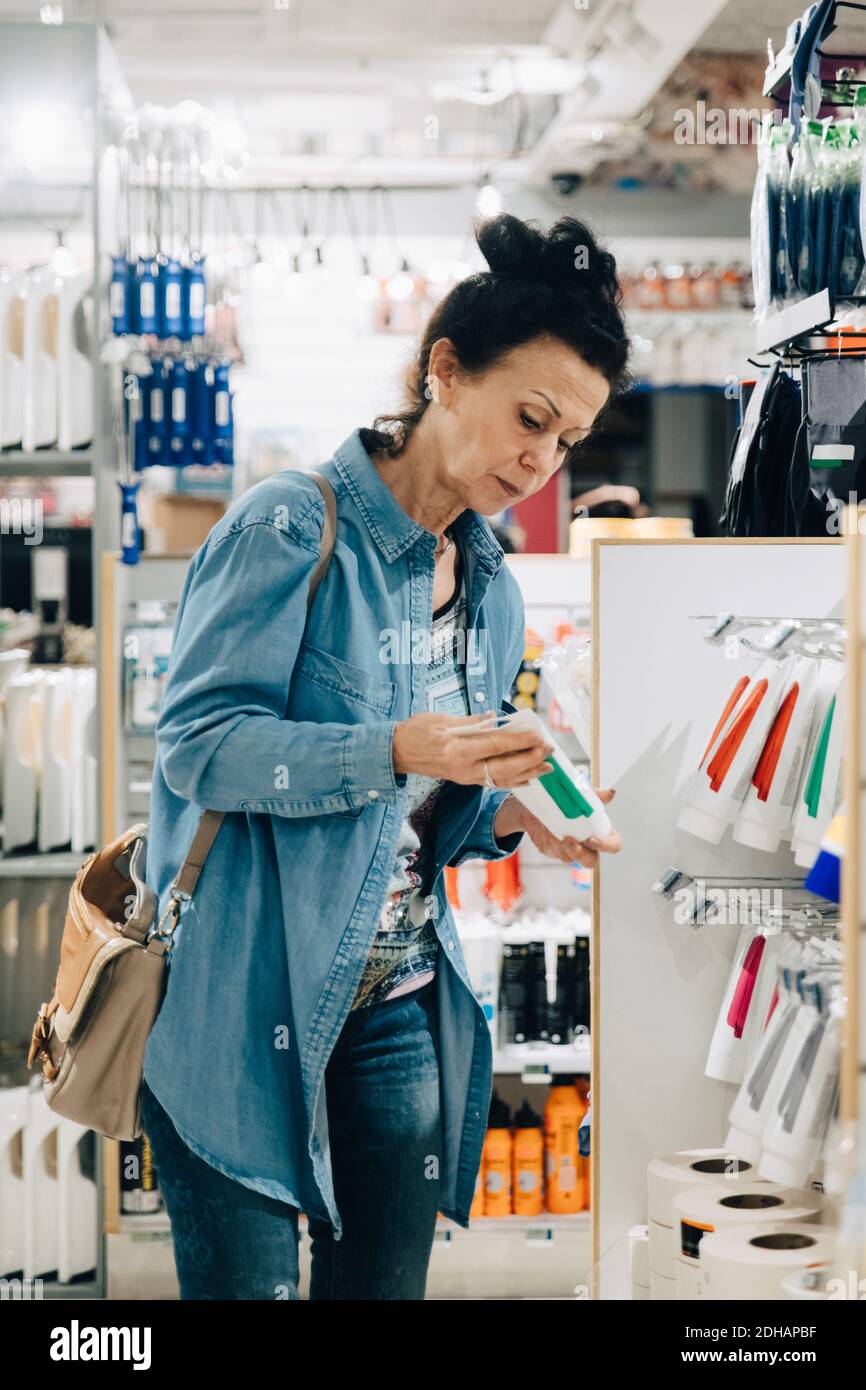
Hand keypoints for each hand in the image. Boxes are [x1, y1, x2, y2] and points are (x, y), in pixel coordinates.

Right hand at [391, 711, 552, 786]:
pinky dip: (513, 780)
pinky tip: (527, 777)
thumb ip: (471, 721)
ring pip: (502, 778)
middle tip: (548, 750)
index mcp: (458, 750)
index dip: (519, 742)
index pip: (496, 746)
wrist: (397, 753)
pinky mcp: (465, 780)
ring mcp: (465, 777)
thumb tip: (493, 718)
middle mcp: (464, 768)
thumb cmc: (416, 732)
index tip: (537, 736)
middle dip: (530, 759)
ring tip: (547, 767)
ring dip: (527, 772)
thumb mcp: (441, 719)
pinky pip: (493, 782)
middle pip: (505, 767)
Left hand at [494, 789, 620, 866]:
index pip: (613, 843)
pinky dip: (553, 844)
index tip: (593, 838)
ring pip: (572, 859)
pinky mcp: (555, 849)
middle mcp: (586, 843)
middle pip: (592, 860)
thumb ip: (596, 796)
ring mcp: (570, 849)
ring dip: (567, 851)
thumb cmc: (567, 799)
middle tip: (574, 843)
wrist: (542, 802)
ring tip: (562, 839)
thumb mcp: (581, 794)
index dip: (607, 845)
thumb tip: (610, 793)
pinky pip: (556, 852)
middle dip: (583, 855)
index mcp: (600, 830)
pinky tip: (549, 832)